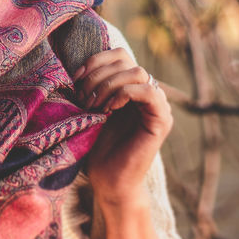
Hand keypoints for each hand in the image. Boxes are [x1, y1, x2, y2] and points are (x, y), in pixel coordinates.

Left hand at [75, 48, 174, 206]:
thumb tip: (81, 62)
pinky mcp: (162, 121)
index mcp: (132, 87)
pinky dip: (124, 94)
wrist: (108, 182)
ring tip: (93, 105)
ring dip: (108, 85)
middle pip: (126, 60)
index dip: (96, 61)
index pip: (119, 55)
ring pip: (138, 72)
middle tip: (82, 98)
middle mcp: (148, 93)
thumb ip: (95, 84)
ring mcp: (158, 106)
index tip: (75, 80)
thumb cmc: (97, 148)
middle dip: (98, 75)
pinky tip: (109, 109)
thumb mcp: (92, 108)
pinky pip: (148, 91)